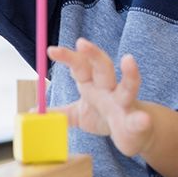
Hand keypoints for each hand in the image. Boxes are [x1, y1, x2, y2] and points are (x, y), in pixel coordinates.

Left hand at [47, 38, 153, 156]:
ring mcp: (124, 104)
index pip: (80, 65)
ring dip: (129, 74)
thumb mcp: (78, 115)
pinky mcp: (136, 123)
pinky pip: (138, 121)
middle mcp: (109, 89)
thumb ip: (60, 112)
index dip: (67, 57)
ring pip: (127, 86)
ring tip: (128, 60)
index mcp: (93, 84)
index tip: (50, 50)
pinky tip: (142, 120)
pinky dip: (141, 121)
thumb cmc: (104, 117)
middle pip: (102, 67)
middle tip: (81, 43)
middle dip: (93, 54)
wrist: (133, 134)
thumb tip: (34, 110)